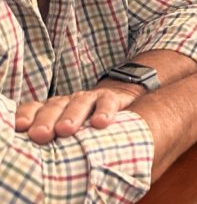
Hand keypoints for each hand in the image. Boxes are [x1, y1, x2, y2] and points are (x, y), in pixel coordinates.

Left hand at [15, 82, 143, 143]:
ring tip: (66, 129)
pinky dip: (104, 111)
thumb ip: (49, 139)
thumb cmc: (83, 126)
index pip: (34, 108)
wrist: (117, 102)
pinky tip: (101, 122)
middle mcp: (66, 102)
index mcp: (50, 109)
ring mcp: (89, 99)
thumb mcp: (63, 133)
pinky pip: (106, 102)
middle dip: (46, 120)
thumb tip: (28, 156)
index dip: (27, 116)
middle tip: (40, 134)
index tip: (21, 127)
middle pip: (54, 107)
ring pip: (79, 104)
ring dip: (71, 115)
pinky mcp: (110, 98)